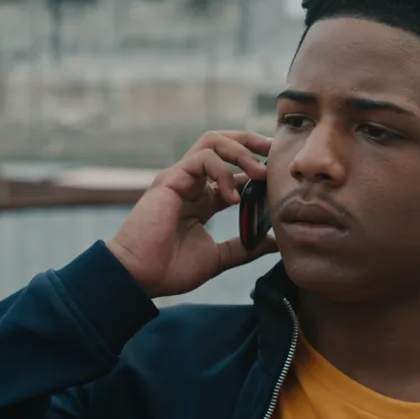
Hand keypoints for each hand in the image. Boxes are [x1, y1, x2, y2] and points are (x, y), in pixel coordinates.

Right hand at [107, 131, 278, 297]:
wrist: (140, 277)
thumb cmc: (170, 269)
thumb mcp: (218, 258)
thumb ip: (244, 248)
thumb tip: (273, 245)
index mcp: (202, 200)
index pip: (232, 170)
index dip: (256, 167)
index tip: (279, 174)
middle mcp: (191, 184)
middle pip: (221, 144)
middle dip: (250, 142)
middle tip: (274, 150)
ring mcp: (180, 178)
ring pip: (212, 141)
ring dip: (240, 152)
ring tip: (259, 172)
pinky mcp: (171, 179)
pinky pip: (202, 158)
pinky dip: (223, 172)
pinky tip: (232, 197)